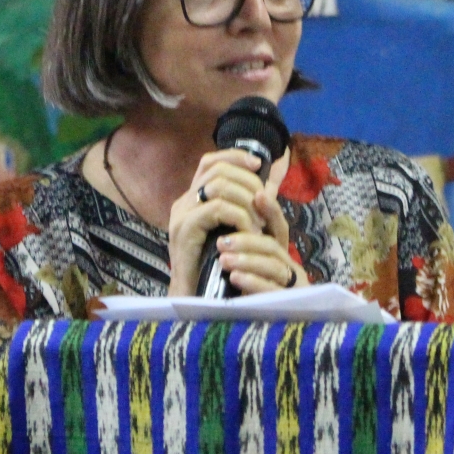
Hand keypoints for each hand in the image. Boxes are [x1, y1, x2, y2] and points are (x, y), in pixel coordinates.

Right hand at [166, 148, 307, 296]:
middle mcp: (184, 202)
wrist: (199, 297)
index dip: (235, 156)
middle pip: (218, 170)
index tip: (259, 164)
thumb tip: (271, 180)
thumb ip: (251, 204)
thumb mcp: (239, 229)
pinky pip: (218, 209)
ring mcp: (182, 214)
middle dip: (248, 182)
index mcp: (194, 199)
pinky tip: (251, 233)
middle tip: (265, 205)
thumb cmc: (221, 266)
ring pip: (219, 186)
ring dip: (247, 201)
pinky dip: (240, 217)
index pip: (210, 162)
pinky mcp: (185, 229)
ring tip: (259, 223)